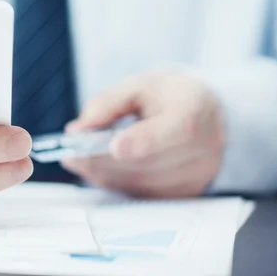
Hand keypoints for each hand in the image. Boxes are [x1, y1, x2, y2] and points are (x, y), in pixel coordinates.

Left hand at [62, 71, 224, 197]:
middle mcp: (203, 148)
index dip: (145, 141)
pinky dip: (115, 182)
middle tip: (70, 153)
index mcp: (194, 111)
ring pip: (141, 183)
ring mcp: (197, 176)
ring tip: (77, 159)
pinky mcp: (185, 193)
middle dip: (103, 160)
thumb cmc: (169, 95)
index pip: (176, 131)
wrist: (206, 114)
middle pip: (149, 163)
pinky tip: (96, 169)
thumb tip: (80, 129)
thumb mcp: (140, 84)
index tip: (115, 146)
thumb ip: (109, 103)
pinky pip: (143, 193)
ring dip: (104, 173)